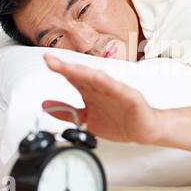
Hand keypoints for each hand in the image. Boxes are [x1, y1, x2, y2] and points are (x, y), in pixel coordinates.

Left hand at [42, 54, 162, 144]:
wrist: (145, 130)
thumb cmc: (121, 122)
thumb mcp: (87, 119)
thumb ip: (67, 112)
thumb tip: (45, 106)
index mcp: (91, 92)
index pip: (73, 77)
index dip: (59, 69)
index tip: (46, 61)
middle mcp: (102, 88)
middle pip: (82, 75)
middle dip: (66, 67)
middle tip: (50, 60)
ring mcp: (116, 91)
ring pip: (97, 79)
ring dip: (82, 72)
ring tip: (68, 67)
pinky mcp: (129, 96)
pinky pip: (117, 89)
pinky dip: (108, 83)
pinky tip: (98, 77)